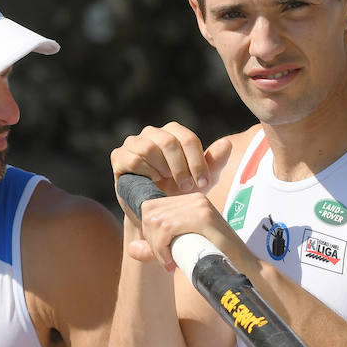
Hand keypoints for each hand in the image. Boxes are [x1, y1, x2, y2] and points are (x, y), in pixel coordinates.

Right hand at [111, 122, 232, 200]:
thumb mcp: (203, 180)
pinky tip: (153, 183)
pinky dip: (146, 172)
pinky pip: (133, 158)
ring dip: (163, 169)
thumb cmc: (181, 193)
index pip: (188, 139)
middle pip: (169, 141)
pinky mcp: (119, 157)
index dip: (198, 161)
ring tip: (168, 183)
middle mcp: (152, 133)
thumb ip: (215, 162)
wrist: (157, 213)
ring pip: (149, 147)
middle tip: (187, 187)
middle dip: (181, 167)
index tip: (204, 183)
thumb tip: (227, 144)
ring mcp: (134, 143)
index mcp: (174, 133)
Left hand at [125, 191, 238, 270]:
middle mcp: (194, 198)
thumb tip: (131, 248)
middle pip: (149, 211)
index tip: (161, 252)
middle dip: (150, 239)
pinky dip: (162, 247)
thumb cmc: (214, 261)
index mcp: (189, 201)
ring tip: (170, 262)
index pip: (150, 206)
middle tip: (165, 259)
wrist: (243, 270)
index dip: (148, 232)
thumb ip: (156, 248)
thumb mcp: (180, 251)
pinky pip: (167, 228)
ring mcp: (199, 205)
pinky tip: (171, 262)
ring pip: (156, 220)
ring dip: (157, 246)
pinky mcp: (203, 216)